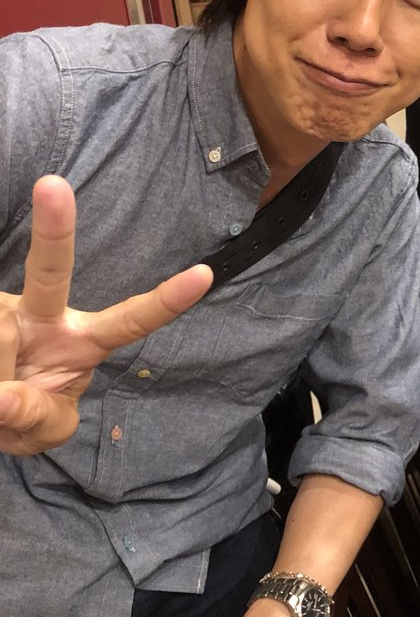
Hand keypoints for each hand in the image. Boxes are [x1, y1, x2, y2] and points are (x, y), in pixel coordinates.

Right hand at [0, 175, 210, 454]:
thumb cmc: (25, 414)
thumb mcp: (43, 431)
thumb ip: (35, 416)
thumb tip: (0, 398)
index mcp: (83, 341)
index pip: (131, 321)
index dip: (166, 302)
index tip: (204, 275)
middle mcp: (45, 314)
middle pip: (50, 272)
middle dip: (54, 228)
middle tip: (53, 185)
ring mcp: (4, 309)